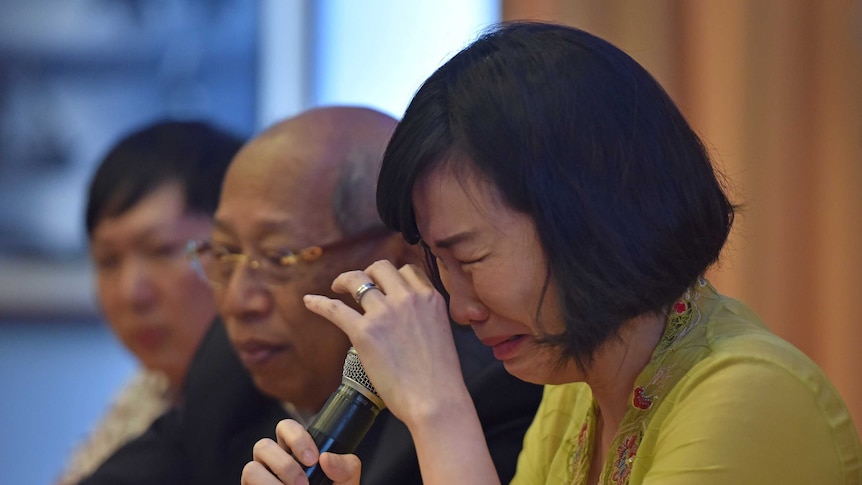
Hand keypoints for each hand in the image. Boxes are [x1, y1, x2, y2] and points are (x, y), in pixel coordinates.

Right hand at [241, 419, 360, 484]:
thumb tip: (326, 458)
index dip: (297, 438)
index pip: (286, 428)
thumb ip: (345, 467)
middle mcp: (273, 463)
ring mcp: (260, 479)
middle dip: (285, 464)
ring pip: (252, 468)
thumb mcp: (345, 482)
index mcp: (294, 452)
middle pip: (263, 445)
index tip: (314, 459)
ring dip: (274, 483)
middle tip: (304, 483)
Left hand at [303, 260, 469, 426]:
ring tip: (337, 287)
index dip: (393, 276)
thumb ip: (425, 316)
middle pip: (381, 268)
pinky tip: (309, 301)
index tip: (384, 284)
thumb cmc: (441, 377)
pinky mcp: (364, 332)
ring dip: (344, 281)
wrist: (436, 399)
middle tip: (360, 285)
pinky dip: (319, 303)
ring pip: (357, 280)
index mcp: (430, 298)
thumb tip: (407, 319)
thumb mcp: (442, 332)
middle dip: (368, 273)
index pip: (407, 270)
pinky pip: (335, 309)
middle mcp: (408, 298)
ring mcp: (385, 313)